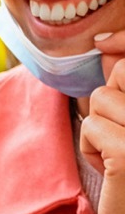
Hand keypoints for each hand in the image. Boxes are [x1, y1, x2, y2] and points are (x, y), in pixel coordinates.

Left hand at [81, 33, 124, 213]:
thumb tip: (107, 42)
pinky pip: (91, 128)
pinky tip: (115, 172)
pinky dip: (92, 149)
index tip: (103, 42)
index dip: (122, 42)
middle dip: (109, 104)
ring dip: (100, 131)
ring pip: (100, 101)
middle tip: (121, 138)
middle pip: (119, 77)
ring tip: (121, 159)